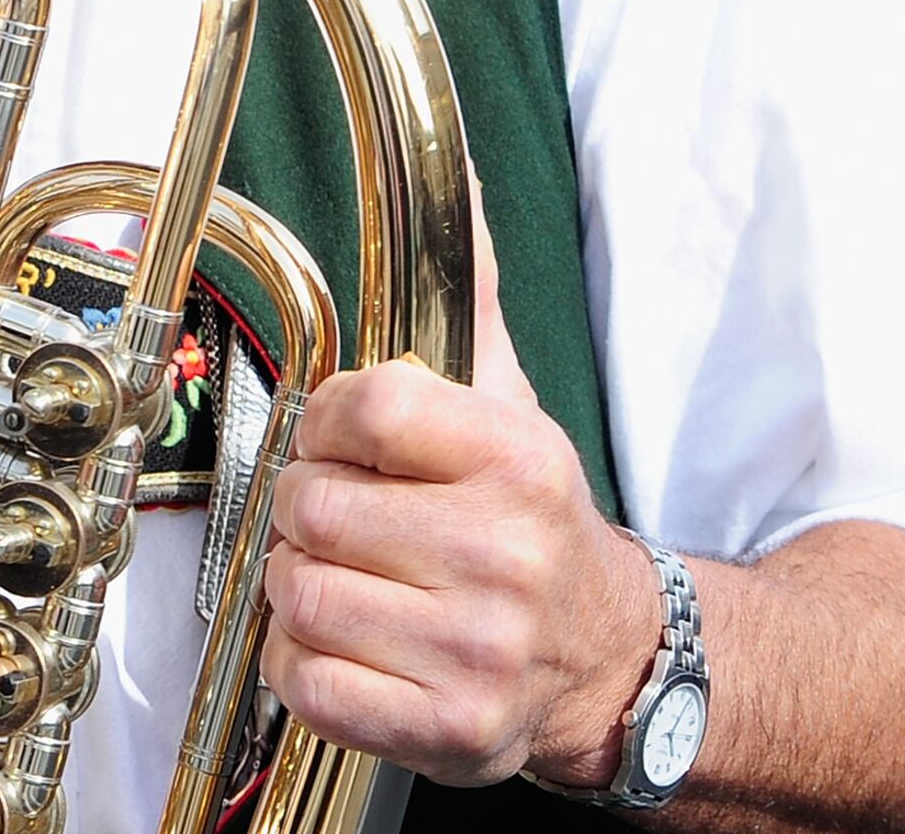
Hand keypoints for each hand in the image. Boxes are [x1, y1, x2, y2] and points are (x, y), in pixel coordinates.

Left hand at [260, 209, 662, 788]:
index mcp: (519, 459)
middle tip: (343, 520)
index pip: (364, 408)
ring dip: (298, 585)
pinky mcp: (443, 729)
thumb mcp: (512, 401)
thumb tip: (454, 175)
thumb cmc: (531, 525)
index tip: (343, 441)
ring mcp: (475, 649)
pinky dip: (300, 663)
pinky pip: (304, 681)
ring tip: (347, 579)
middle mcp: (503, 555)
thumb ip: (469, 292)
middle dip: (307, 508)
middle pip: (312, 505)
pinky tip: (345, 644)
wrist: (608, 660)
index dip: (326, 423)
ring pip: (296, 593)